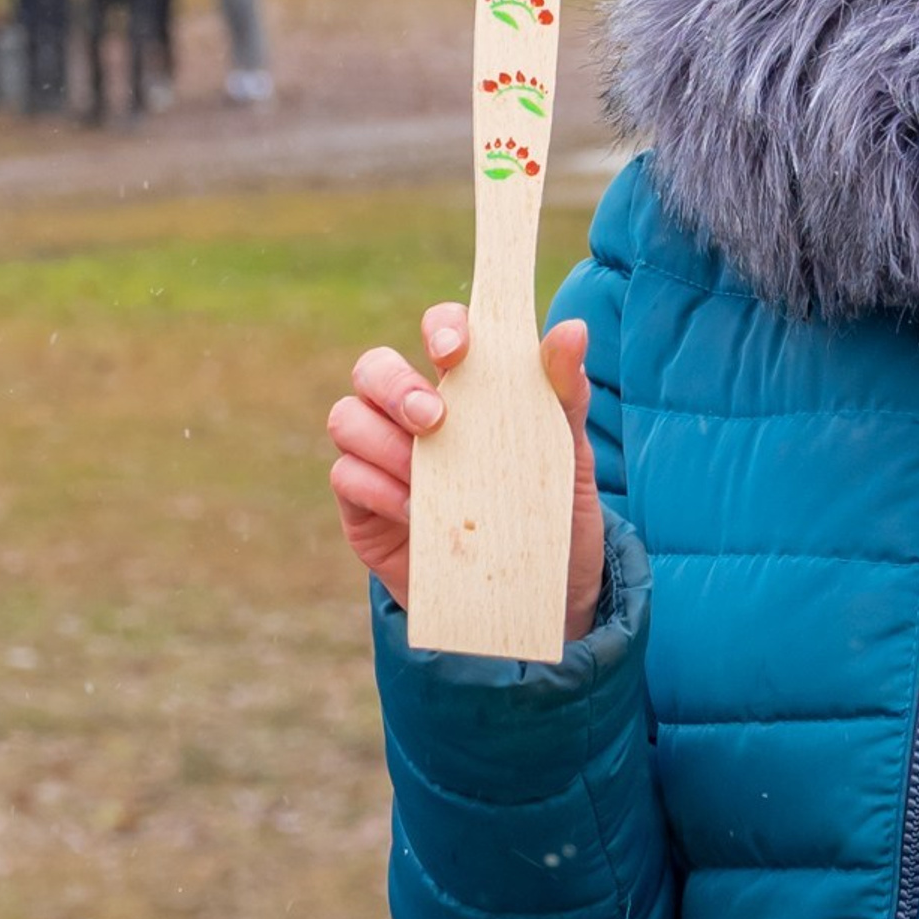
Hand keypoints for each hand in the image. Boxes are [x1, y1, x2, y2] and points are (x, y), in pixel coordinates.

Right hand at [327, 305, 607, 641]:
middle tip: (433, 419)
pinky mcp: (364, 506)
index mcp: (469, 386)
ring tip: (426, 474)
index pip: (442, 332)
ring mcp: (384, 457)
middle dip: (395, 386)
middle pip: (373, 368)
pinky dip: (377, 488)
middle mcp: (416, 412)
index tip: (455, 350)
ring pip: (347, 418)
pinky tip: (414, 511)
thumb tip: (573, 330)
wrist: (542, 590)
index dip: (441, 328)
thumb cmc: (551, 509)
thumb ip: (566, 392)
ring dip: (383, 441)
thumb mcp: (569, 455)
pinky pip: (345, 476)